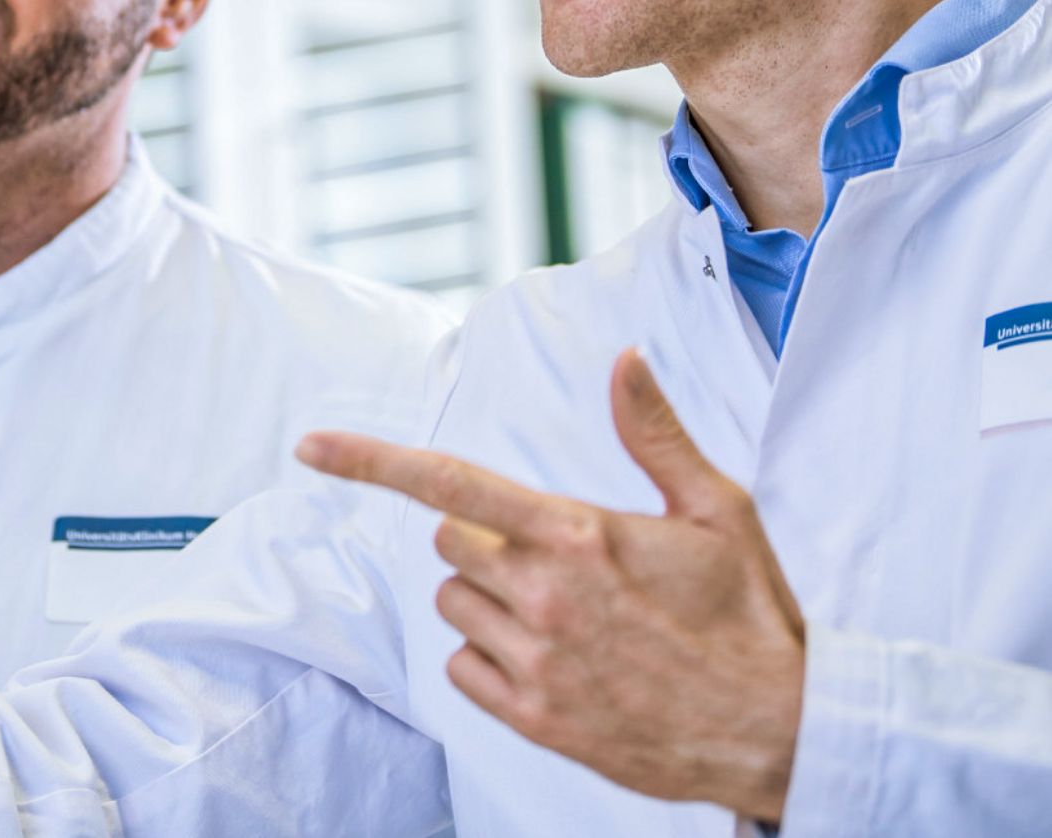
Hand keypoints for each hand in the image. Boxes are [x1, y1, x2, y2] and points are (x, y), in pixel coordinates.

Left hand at [296, 348, 804, 823]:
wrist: (781, 735)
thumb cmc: (748, 613)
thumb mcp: (716, 509)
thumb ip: (654, 431)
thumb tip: (624, 357)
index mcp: (578, 536)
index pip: (451, 484)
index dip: (371, 460)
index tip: (311, 445)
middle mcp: (546, 599)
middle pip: (449, 541)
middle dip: (484, 537)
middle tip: (556, 554)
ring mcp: (538, 666)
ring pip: (452, 605)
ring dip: (487, 598)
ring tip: (565, 611)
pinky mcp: (539, 722)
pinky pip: (463, 670)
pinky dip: (488, 657)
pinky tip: (551, 657)